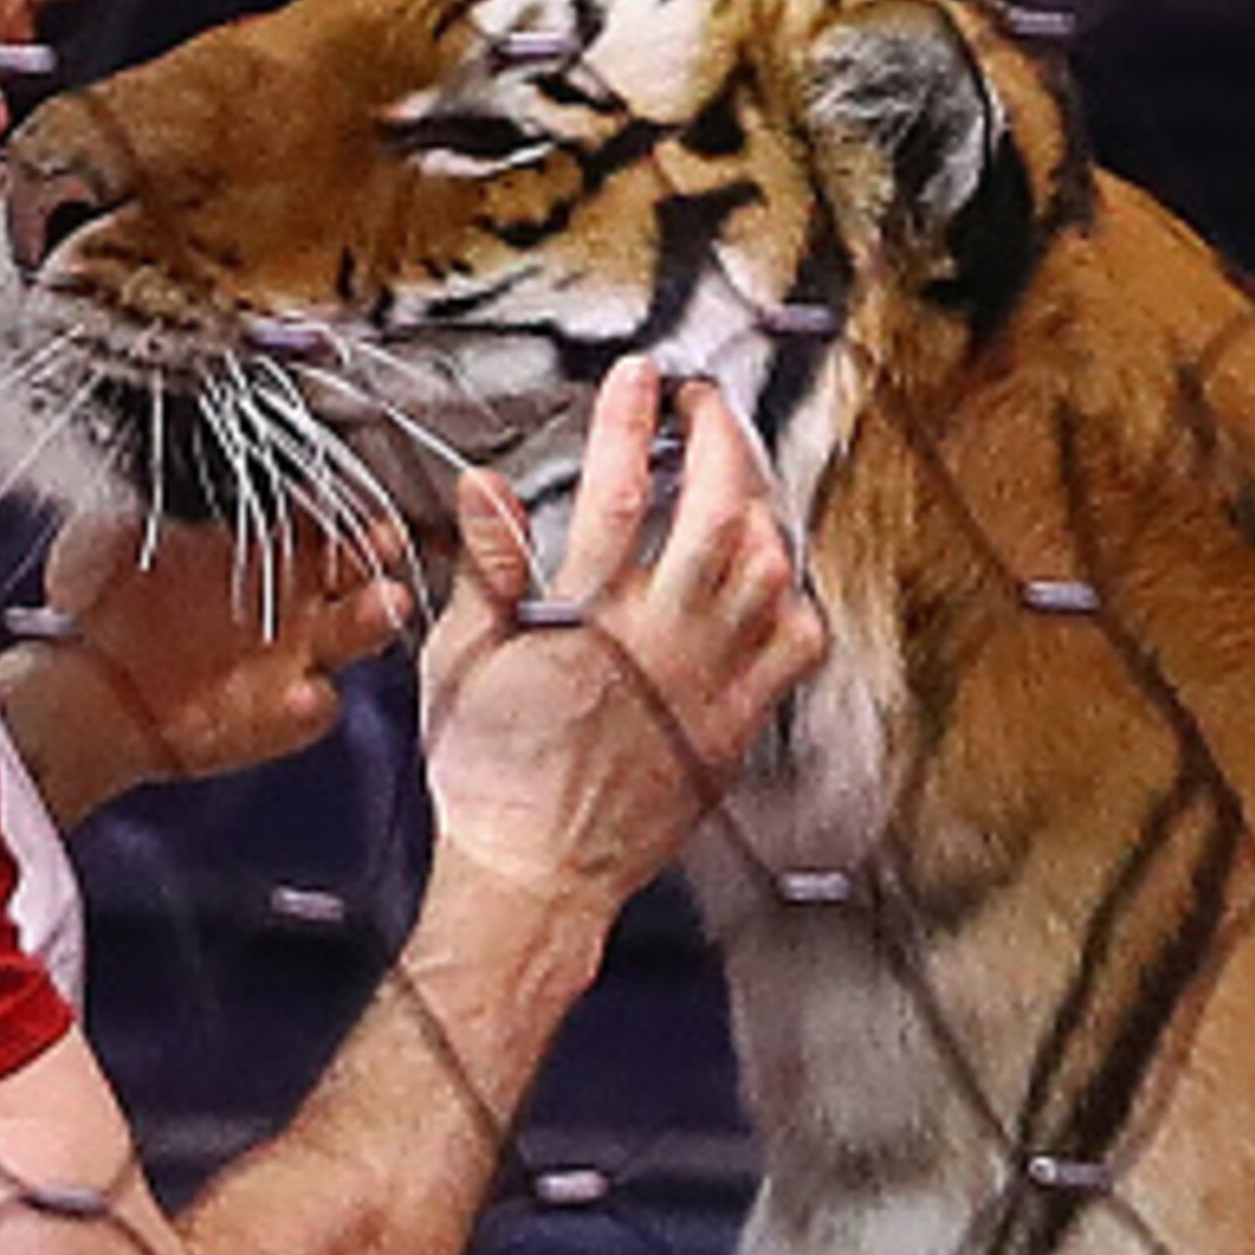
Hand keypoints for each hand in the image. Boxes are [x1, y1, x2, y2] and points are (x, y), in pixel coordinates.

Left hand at [0, 510, 411, 823]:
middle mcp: (293, 593)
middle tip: (385, 540)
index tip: (348, 488)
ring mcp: (294, 655)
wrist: (81, 678)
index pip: (320, 507)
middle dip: (377, 549)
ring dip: (373, 618)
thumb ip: (158, 494)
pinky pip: (316, 709)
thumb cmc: (106, 594)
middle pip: (359, 564)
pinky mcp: (278, 717)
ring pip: (357, 631)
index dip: (340, 497)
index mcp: (264, 539)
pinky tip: (305, 693)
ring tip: (382, 605)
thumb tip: (179, 454)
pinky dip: (314, 705)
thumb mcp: (121, 525)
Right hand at [417, 358, 828, 908]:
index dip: (630, 422)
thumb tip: (485, 487)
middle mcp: (660, 647)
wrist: (534, 876)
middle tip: (705, 405)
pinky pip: (794, 648)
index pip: (618, 494)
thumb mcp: (460, 661)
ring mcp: (708, 688)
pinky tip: (771, 577)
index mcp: (584, 623)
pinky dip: (792, 599)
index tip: (639, 378)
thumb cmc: (485, 773)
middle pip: (718, 513)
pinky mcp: (734, 728)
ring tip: (737, 476)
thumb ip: (486, 569)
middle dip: (720, 438)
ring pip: (769, 572)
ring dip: (759, 506)